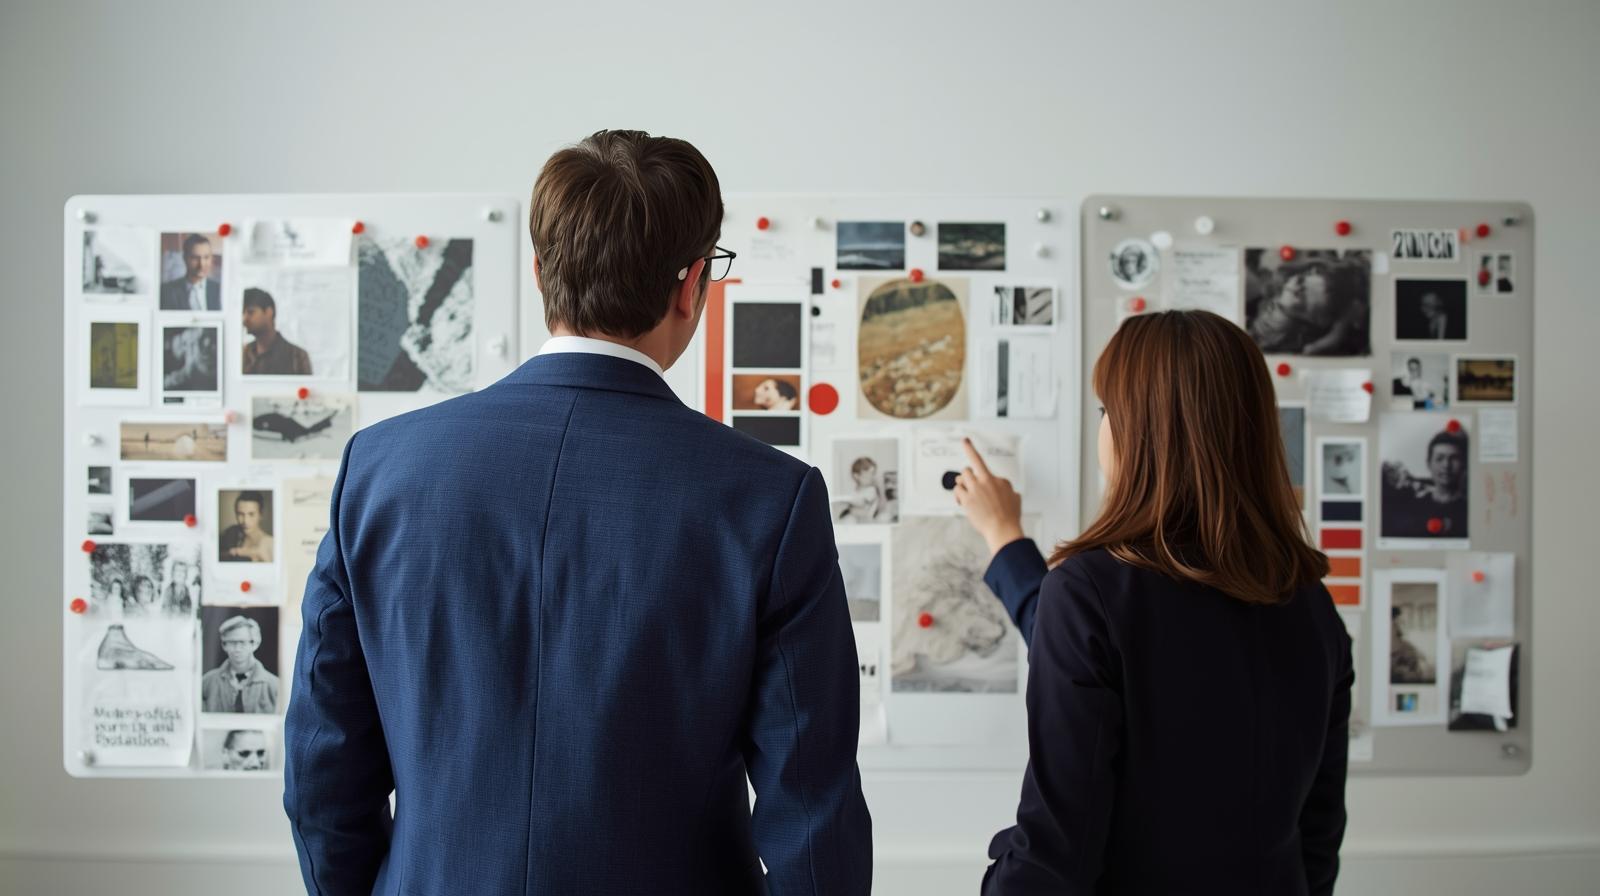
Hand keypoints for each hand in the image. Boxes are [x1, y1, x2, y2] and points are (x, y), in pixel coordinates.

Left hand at [953, 437, 1024, 555]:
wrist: (1003, 528)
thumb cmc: (1009, 515)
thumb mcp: (1014, 496)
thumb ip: (1005, 486)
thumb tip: (1002, 486)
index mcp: (994, 479)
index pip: (979, 460)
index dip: (970, 448)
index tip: (965, 440)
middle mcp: (983, 482)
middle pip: (967, 470)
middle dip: (967, 476)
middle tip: (969, 484)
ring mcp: (974, 490)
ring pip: (961, 479)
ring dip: (962, 484)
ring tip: (966, 492)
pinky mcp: (967, 500)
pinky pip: (957, 491)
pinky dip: (958, 495)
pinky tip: (962, 501)